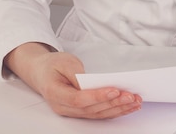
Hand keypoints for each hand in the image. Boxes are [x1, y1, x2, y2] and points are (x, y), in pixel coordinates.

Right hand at [5, 42, 141, 118]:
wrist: (41, 72)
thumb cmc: (52, 65)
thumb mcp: (64, 62)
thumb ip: (77, 74)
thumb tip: (92, 83)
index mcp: (55, 94)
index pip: (79, 99)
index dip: (98, 96)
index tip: (115, 90)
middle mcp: (63, 107)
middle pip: (92, 109)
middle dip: (113, 103)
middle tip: (131, 96)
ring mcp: (72, 112)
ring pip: (97, 114)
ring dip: (118, 109)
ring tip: (134, 102)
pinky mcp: (80, 111)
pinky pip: (98, 113)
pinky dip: (114, 110)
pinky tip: (127, 107)